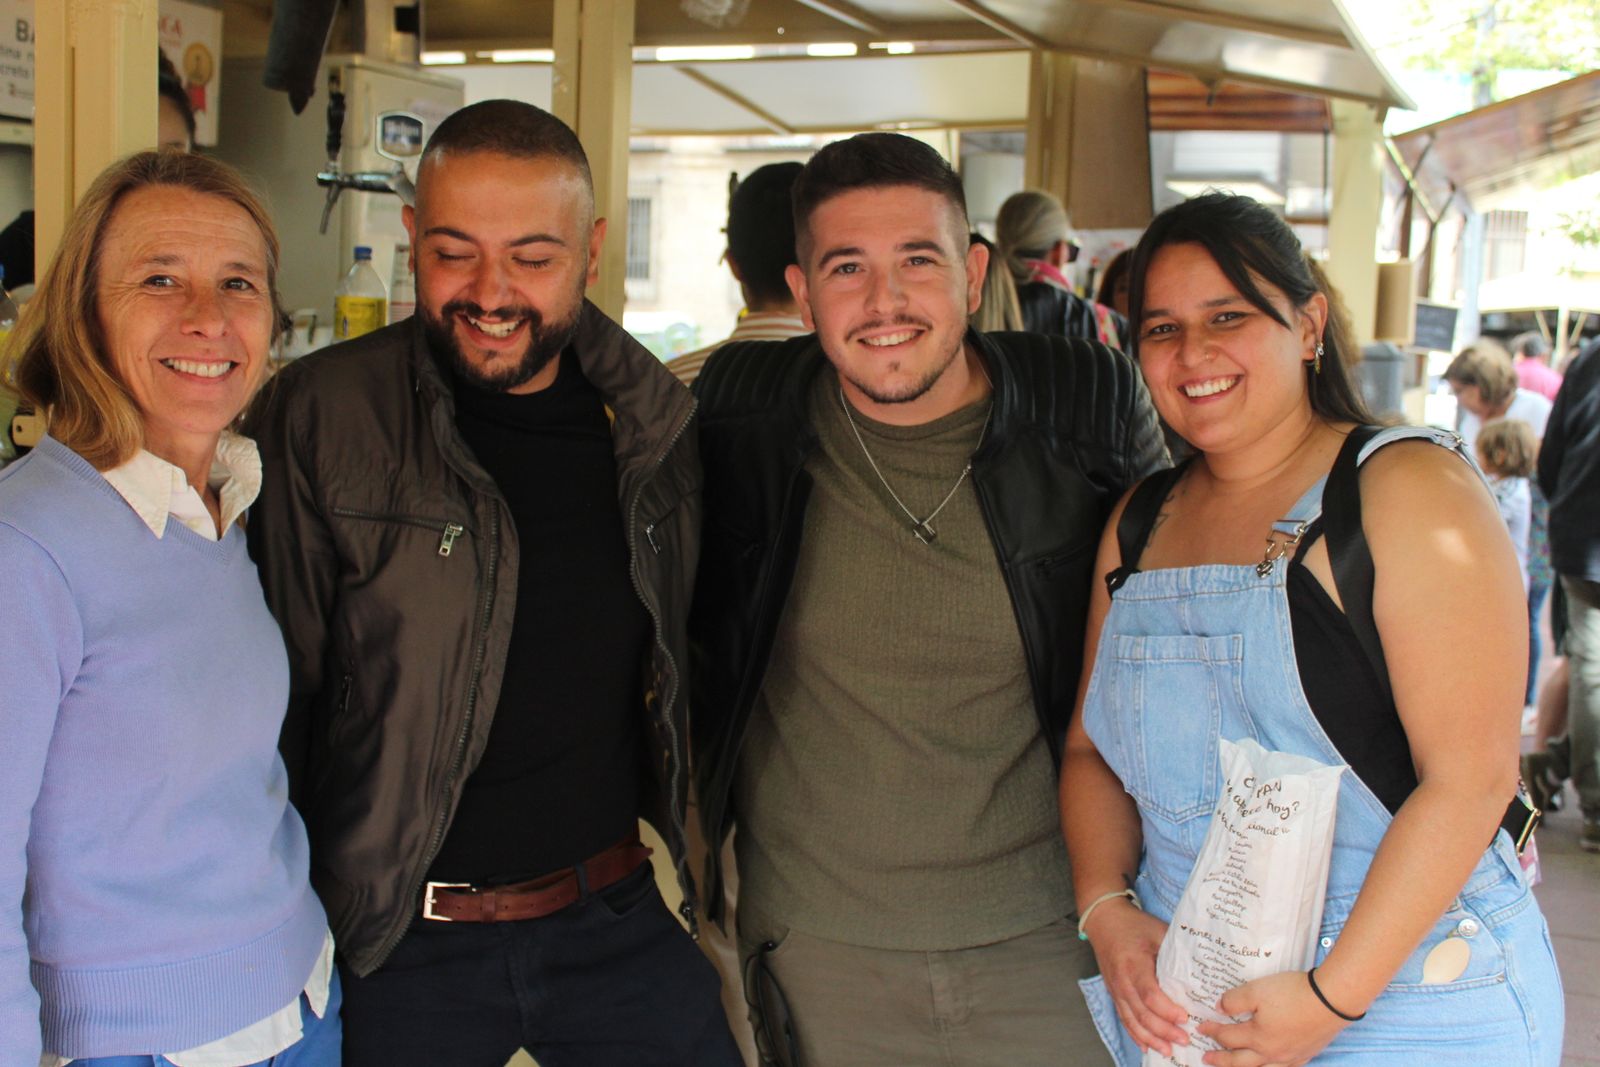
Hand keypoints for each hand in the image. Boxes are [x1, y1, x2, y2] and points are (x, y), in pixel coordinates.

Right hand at [1084, 900, 1189, 1055]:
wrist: (1104, 920)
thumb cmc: (1134, 925)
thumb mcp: (1158, 931)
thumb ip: (1176, 952)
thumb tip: (1202, 971)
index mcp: (1134, 963)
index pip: (1149, 994)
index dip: (1167, 1010)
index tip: (1185, 1017)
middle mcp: (1122, 980)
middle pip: (1141, 1013)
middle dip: (1163, 1031)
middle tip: (1185, 1040)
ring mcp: (1116, 989)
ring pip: (1131, 1021)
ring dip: (1150, 1038)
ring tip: (1169, 1051)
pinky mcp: (1114, 993)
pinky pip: (1124, 1018)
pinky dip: (1135, 1035)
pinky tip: (1147, 1046)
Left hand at [1198, 970, 1351, 1066]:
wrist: (1331, 1000)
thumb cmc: (1292, 994)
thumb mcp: (1256, 990)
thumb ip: (1234, 1001)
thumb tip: (1219, 1008)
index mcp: (1257, 1037)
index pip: (1228, 1037)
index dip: (1212, 1031)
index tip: (1201, 1027)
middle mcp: (1272, 1052)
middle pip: (1240, 1061)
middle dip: (1221, 1060)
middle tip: (1206, 1058)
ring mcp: (1290, 1057)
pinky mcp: (1306, 1054)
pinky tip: (1269, 1065)